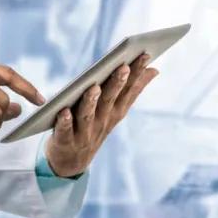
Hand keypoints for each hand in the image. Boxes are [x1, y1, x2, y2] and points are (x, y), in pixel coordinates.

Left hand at [45, 54, 157, 177]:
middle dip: (117, 83)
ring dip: (91, 102)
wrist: (72, 162)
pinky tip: (63, 111)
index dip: (137, 73)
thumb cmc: (95, 127)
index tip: (144, 55)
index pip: (128, 90)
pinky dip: (64, 123)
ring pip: (88, 115)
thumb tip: (154, 70)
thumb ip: (133, 90)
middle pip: (110, 100)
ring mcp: (85, 133)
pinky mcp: (65, 142)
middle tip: (123, 66)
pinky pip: (64, 132)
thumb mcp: (116, 110)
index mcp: (115, 112)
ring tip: (94, 87)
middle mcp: (103, 122)